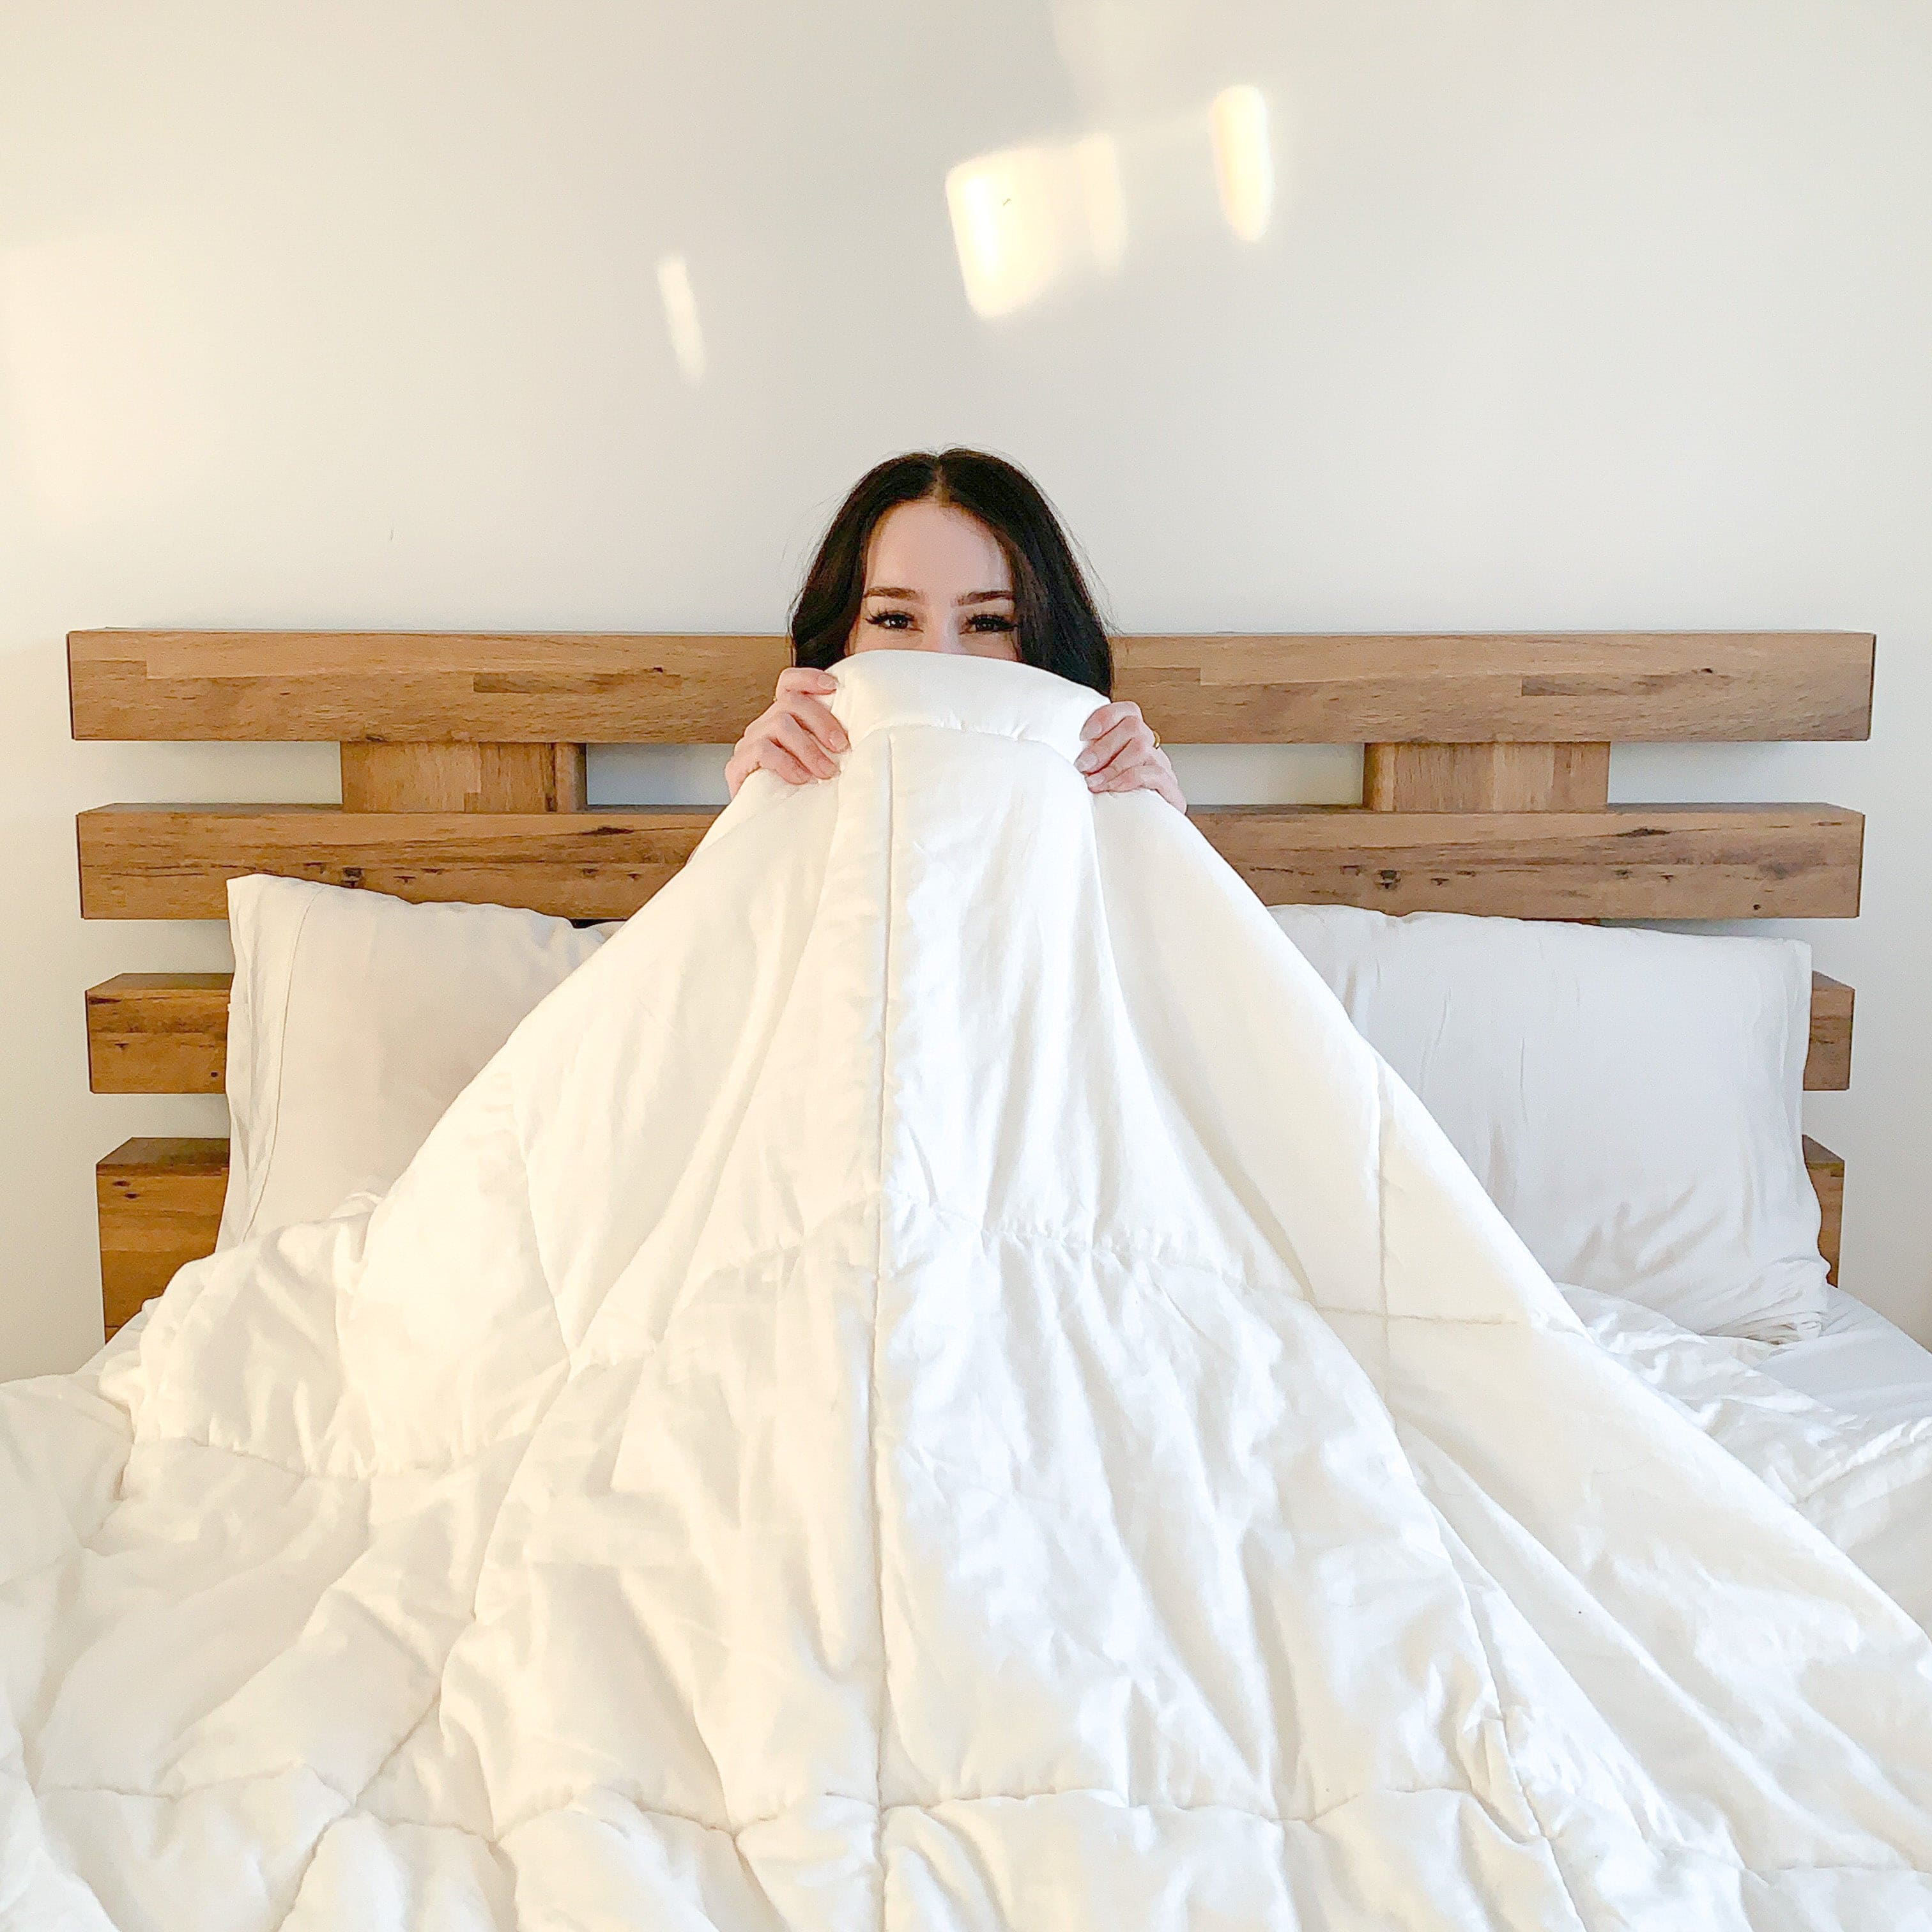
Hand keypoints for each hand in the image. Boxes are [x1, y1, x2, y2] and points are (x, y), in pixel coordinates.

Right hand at [725, 666, 849, 799]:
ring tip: (826, 771)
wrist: (765, 826)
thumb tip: (859, 738)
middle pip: (791, 703)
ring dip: (809, 748)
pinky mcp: (738, 765)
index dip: (809, 678)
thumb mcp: (818, 762)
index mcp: (783, 719)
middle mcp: (765, 725)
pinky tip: (800, 778)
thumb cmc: (797, 791)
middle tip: (842, 747)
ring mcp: (750, 743)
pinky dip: (787, 764)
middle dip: (822, 722)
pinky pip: (763, 751)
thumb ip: (828, 745)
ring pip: (780, 724)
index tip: (834, 687)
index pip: (789, 684)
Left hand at [1075, 700, 1185, 810]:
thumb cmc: (1116, 803)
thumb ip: (1090, 761)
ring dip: (1113, 766)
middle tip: (1084, 766)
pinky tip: (1114, 789)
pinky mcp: (1170, 789)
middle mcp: (1150, 749)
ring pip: (1142, 747)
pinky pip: (1154, 773)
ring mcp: (1162, 767)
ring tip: (1095, 783)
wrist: (1142, 834)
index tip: (1083, 735)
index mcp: (1134, 740)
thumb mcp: (1099, 776)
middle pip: (1133, 727)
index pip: (1128, 711)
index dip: (1106, 716)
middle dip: (1103, 747)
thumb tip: (1065, 752)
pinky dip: (1129, 779)